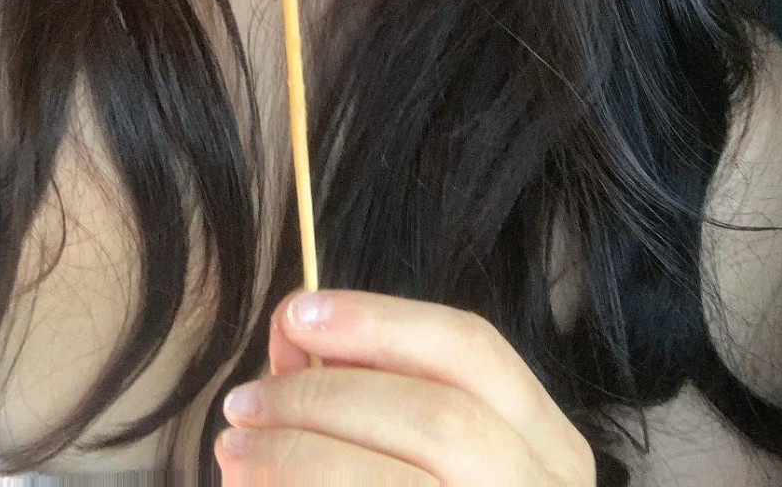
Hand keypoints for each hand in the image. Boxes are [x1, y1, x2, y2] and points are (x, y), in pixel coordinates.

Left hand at [215, 289, 595, 483]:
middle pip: (437, 414)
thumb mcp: (405, 441)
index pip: (470, 348)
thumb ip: (356, 386)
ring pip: (397, 480)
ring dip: (300, 454)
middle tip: (245, 400)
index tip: (294, 311)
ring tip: (236, 448)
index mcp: (546, 444)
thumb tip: (292, 330)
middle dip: (326, 395)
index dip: (380, 320)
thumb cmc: (414, 485)